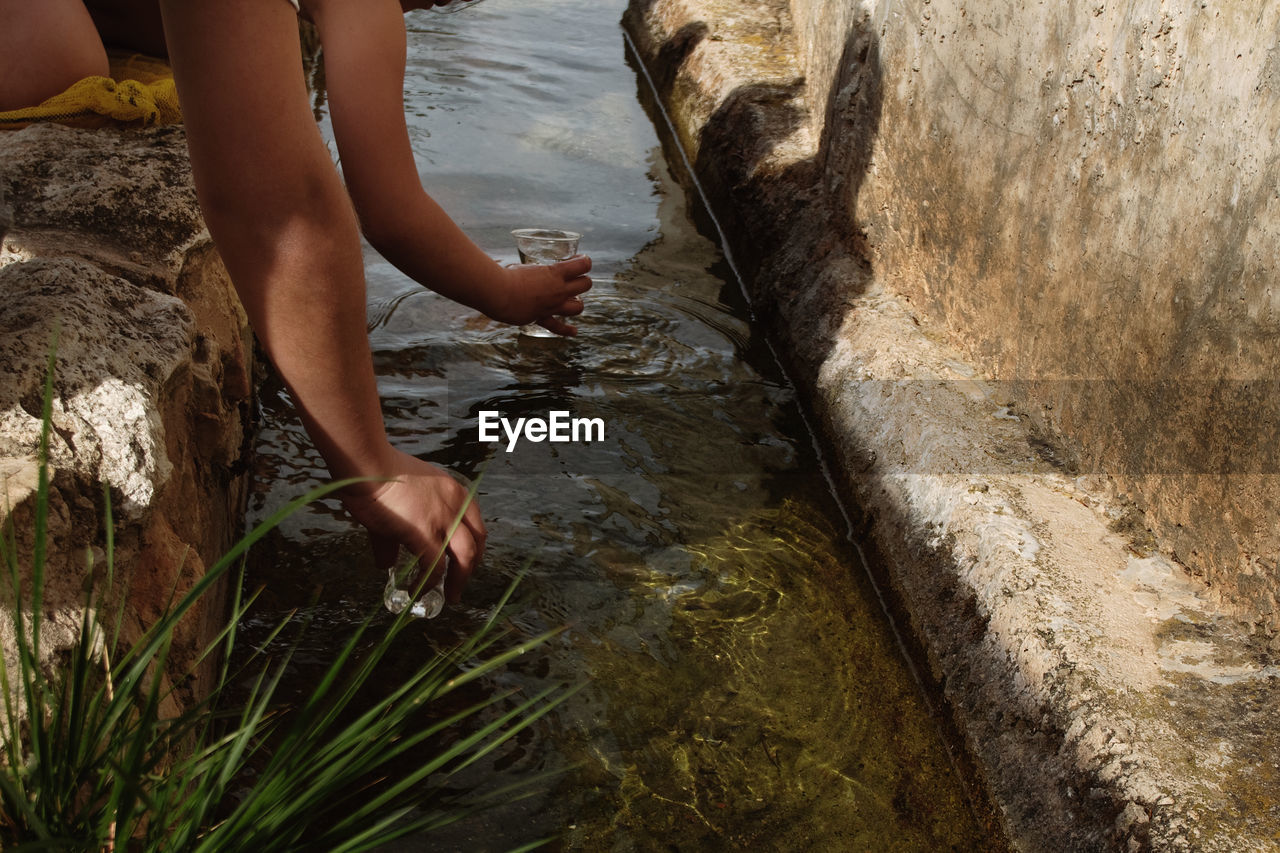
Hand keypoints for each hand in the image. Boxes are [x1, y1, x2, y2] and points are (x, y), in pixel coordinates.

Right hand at [340, 449, 485, 603]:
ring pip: (464, 558)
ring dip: (458, 581)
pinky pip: (435, 567)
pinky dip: (429, 584)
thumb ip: (396, 535)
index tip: (466, 564)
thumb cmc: (378, 477)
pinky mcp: (424, 532)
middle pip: (476, 544)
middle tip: (459, 586)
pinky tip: (417, 592)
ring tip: (448, 597)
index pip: (476, 525)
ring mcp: (442, 518)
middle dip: (470, 568)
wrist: (367, 465)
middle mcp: (456, 505)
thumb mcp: (399, 501)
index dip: (474, 548)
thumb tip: (385, 562)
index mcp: (454, 493)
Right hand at [491, 255, 592, 335]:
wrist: (499, 293)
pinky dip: (567, 330)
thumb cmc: (507, 275)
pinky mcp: (543, 317)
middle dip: (583, 280)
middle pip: (586, 285)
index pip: (583, 265)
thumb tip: (526, 271)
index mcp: (555, 272)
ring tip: (573, 299)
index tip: (581, 260)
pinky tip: (573, 331)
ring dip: (578, 302)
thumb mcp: (524, 266)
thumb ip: (532, 271)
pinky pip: (558, 327)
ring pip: (578, 307)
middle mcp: (559, 289)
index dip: (585, 262)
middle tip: (576, 279)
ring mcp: (553, 305)